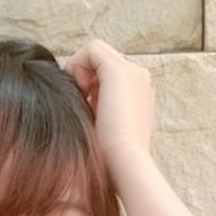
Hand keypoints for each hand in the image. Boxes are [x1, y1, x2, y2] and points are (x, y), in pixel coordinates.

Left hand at [62, 39, 153, 170]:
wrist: (125, 165)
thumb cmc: (112, 158)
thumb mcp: (106, 129)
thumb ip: (97, 110)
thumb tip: (77, 100)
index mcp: (139, 94)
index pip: (108, 74)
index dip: (89, 83)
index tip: (82, 105)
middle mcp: (140, 79)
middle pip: (102, 61)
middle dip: (83, 75)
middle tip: (77, 99)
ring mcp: (133, 72)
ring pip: (97, 53)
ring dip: (80, 70)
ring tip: (77, 96)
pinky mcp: (120, 71)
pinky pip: (92, 50)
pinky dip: (77, 64)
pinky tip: (76, 89)